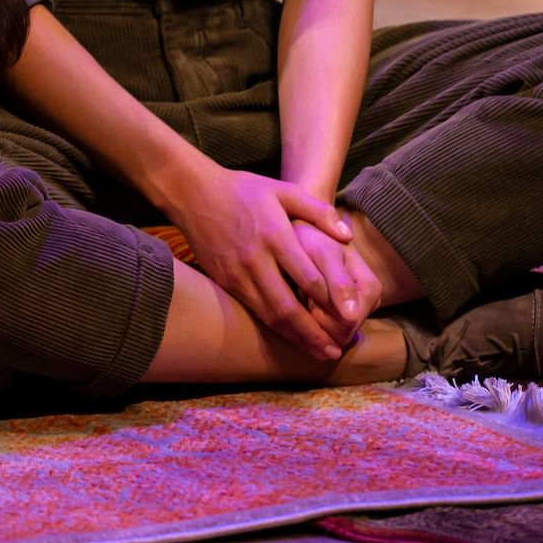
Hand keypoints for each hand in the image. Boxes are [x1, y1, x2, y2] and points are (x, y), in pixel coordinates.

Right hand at [159, 156, 352, 359]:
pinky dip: (274, 328)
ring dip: (295, 338)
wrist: (192, 193)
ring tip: (318, 352)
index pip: (308, 278)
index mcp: (274, 236)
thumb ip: (318, 211)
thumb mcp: (283, 190)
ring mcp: (237, 274)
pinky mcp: (224, 282)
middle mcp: (255, 260)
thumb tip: (347, 236)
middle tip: (335, 352)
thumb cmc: (242, 190)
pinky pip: (253, 310)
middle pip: (288, 308)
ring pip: (269, 316)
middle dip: (314, 334)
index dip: (331, 302)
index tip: (350, 317)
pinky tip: (290, 336)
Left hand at [289, 218, 380, 345]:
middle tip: (303, 292)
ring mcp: (357, 311)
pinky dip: (310, 321)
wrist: (303, 233)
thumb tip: (351, 317)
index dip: (322, 313)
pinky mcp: (343, 316)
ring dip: (312, 320)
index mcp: (370, 288)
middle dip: (317, 318)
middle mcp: (369, 304)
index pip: (348, 323)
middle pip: (342, 334)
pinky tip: (304, 301)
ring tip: (304, 294)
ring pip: (334, 337)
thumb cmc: (311, 239)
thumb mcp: (323, 254)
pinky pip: (327, 334)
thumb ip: (338, 283)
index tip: (307, 290)